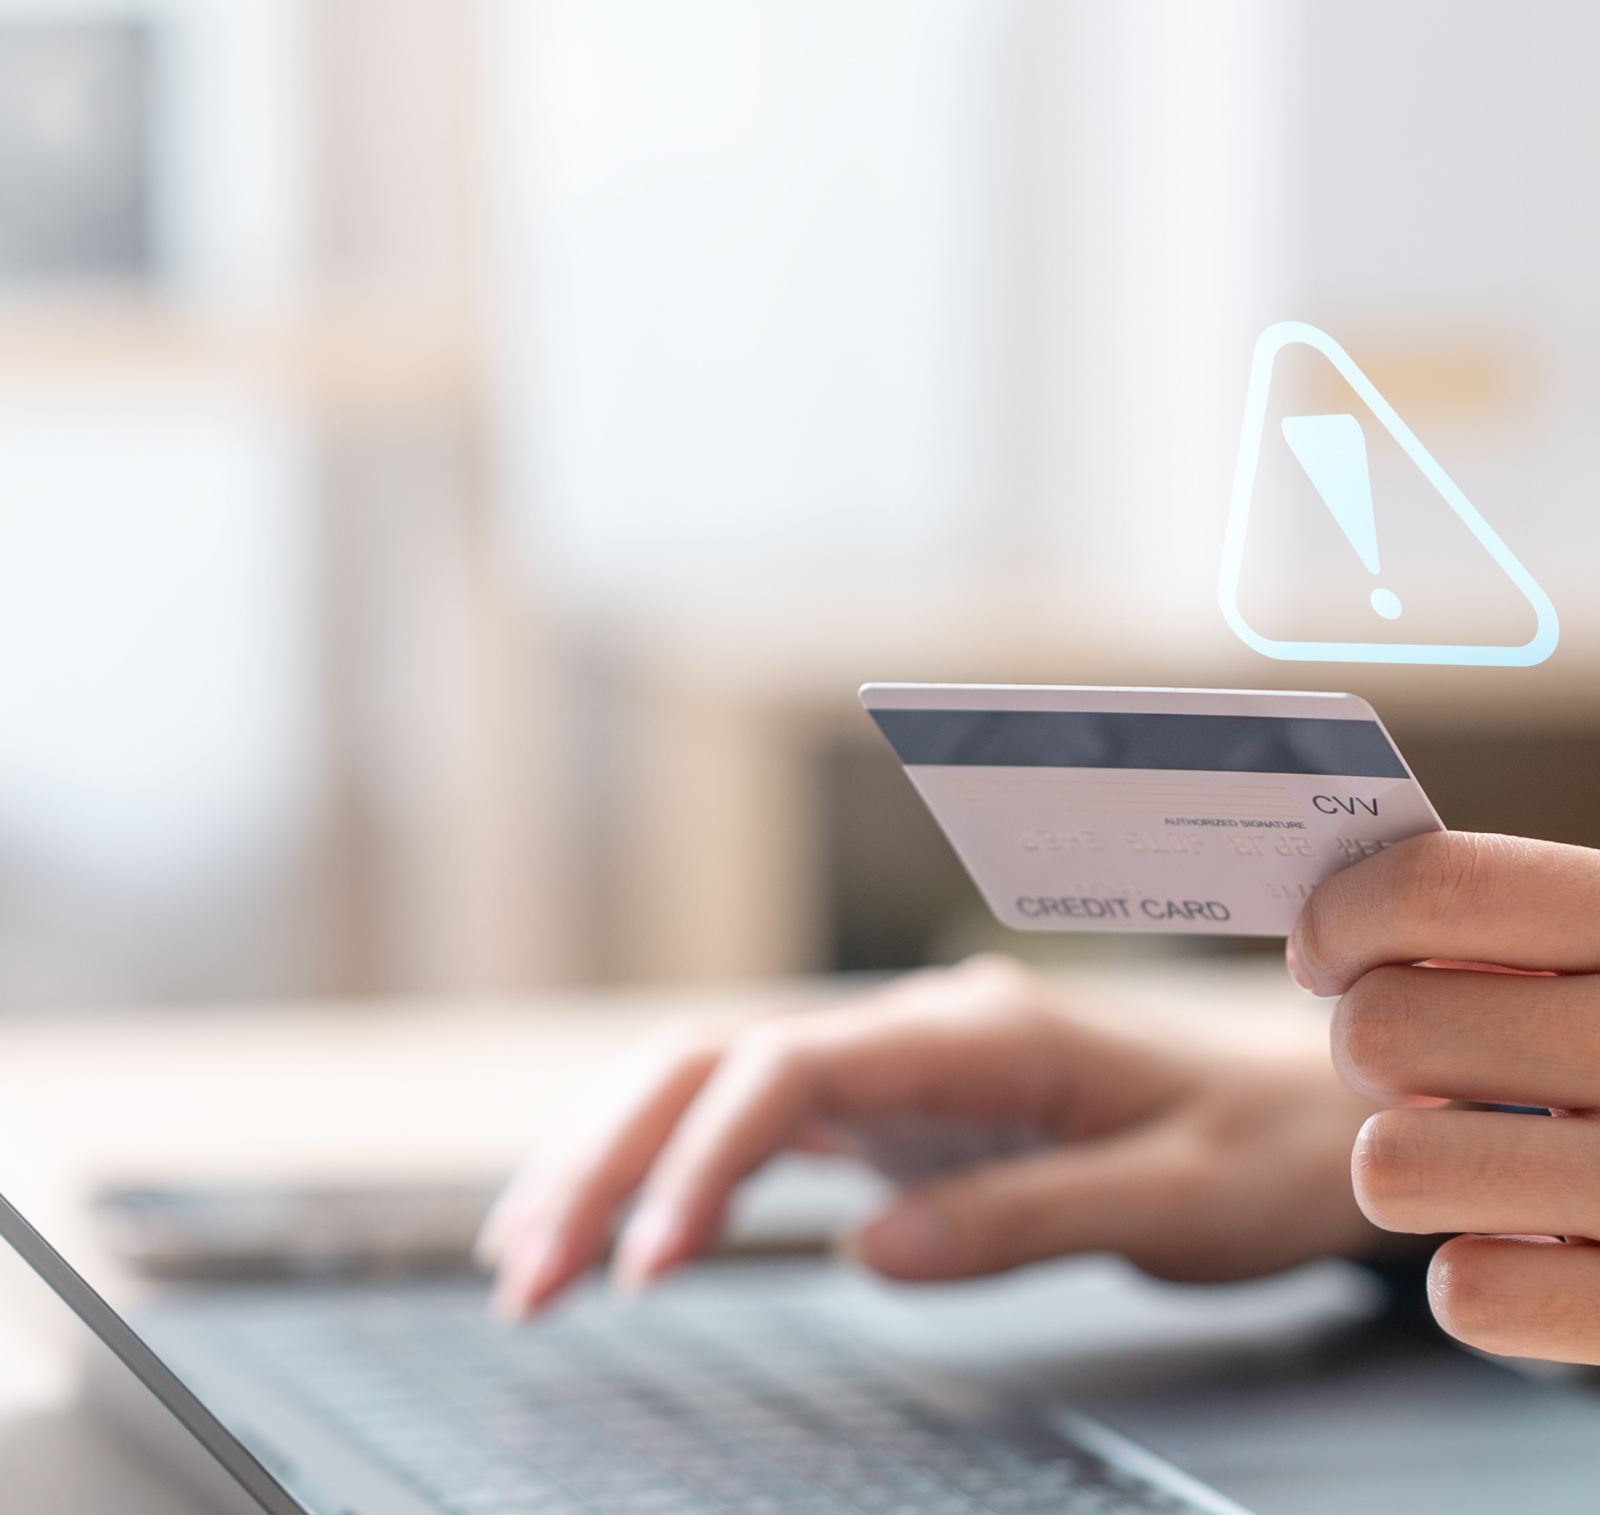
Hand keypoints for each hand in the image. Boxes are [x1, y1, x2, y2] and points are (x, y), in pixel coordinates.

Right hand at [480, 954, 1383, 1319]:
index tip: (643, 1263)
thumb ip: (1023, 1216)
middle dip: (608, 1160)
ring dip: (613, 1160)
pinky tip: (615, 1227)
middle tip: (526, 1276)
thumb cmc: (1254, 1150)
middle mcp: (913, 1032)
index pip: (792, 1068)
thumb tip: (870, 1259)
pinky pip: (753, 1125)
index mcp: (976, 1034)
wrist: (1302, 1105)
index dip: (701, 1157)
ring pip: (713, 1085)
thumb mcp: (1171, 1200)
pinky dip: (671, 1173)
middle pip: (717, 1066)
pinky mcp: (890, 1109)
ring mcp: (893, 1066)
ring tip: (525, 1258)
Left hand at [1294, 830, 1599, 1364]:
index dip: (1343, 919)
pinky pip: (1472, 1294)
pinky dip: (1478, 1281)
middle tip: (1418, 1074)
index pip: (1443, 887)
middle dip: (1369, 1053)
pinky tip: (1534, 1252)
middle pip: (1385, 1031)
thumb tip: (1341, 929)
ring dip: (1404, 1168)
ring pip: (1392, 1167)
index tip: (1324, 956)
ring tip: (1470, 1160)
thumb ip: (1515, 926)